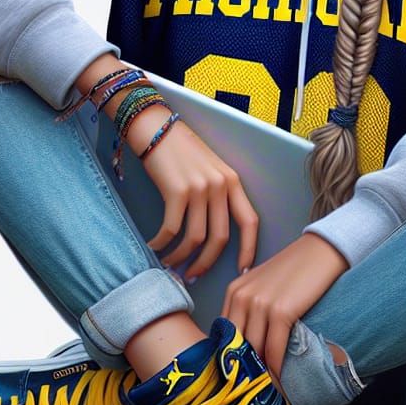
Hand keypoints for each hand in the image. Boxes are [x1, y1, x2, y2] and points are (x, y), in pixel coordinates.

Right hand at [138, 109, 259, 279]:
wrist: (156, 129)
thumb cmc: (181, 151)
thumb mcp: (210, 170)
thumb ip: (217, 195)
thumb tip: (214, 234)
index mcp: (233, 181)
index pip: (250, 221)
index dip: (249, 250)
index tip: (242, 271)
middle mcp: (220, 185)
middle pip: (220, 238)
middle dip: (206, 263)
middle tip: (192, 275)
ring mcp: (199, 188)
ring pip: (195, 238)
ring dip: (180, 257)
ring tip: (169, 263)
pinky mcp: (176, 190)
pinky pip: (171, 229)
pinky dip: (162, 244)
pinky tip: (154, 247)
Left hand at [222, 232, 348, 384]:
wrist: (321, 251)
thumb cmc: (296, 270)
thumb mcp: (264, 285)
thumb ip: (251, 309)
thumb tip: (248, 345)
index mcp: (234, 291)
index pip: (224, 335)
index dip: (231, 359)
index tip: (239, 379)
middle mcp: (241, 297)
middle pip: (235, 346)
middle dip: (243, 371)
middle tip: (252, 393)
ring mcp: (260, 304)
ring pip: (254, 352)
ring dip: (261, 376)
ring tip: (267, 394)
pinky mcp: (280, 311)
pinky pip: (274, 350)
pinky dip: (277, 371)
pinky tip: (281, 383)